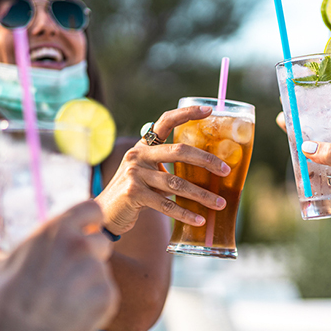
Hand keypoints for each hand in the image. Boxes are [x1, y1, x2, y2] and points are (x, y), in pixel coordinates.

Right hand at [0, 200, 118, 330]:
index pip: (92, 209)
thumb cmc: (3, 303)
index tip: (87, 228)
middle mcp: (81, 247)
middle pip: (101, 242)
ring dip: (91, 279)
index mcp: (57, 231)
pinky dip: (96, 301)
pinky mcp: (106, 297)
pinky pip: (107, 293)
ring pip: (102, 269)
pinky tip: (75, 309)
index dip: (91, 219)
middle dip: (90, 254)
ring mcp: (96, 272)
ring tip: (67, 295)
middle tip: (70, 270)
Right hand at [95, 105, 230, 235]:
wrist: (105, 213)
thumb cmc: (134, 192)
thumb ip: (167, 167)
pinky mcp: (133, 194)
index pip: (166, 121)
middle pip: (179, 151)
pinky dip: (185, 213)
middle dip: (205, 160)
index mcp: (144, 146)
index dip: (187, 113)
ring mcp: (134, 174)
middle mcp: (138, 155)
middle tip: (225, 170)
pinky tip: (199, 220)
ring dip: (201, 195)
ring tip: (220, 203)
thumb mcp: (147, 172)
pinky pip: (166, 204)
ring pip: (176, 183)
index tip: (210, 110)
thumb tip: (207, 170)